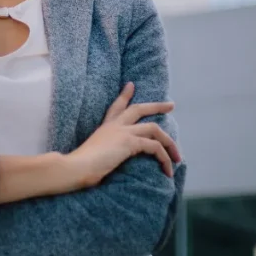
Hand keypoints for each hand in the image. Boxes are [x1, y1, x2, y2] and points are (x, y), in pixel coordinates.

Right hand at [66, 82, 180, 188]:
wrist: (77, 166)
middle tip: (170, 105)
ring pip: (154, 128)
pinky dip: (165, 159)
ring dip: (170, 143)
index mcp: (105, 127)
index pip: (116, 107)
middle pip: (138, 108)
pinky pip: (155, 147)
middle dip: (156, 106)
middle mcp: (114, 126)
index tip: (131, 85)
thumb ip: (104, 153)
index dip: (124, 95)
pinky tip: (168, 170)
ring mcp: (123, 132)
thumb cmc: (81, 166)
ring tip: (178, 156)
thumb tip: (105, 165)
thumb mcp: (94, 154)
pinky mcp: (130, 142)